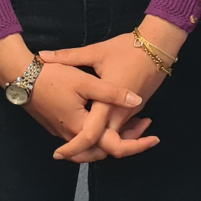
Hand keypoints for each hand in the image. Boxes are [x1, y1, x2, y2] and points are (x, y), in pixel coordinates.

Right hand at [0, 34, 143, 163]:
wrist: (21, 76)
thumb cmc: (53, 77)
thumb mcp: (86, 80)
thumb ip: (112, 93)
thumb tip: (137, 102)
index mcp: (81, 128)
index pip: (113, 147)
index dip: (136, 145)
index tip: (154, 138)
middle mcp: (71, 136)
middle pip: (103, 151)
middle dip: (126, 143)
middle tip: (146, 129)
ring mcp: (62, 133)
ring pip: (92, 147)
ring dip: (112, 139)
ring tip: (132, 124)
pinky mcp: (58, 125)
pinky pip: (82, 140)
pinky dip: (99, 135)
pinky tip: (109, 118)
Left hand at [40, 16, 186, 161]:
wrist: (159, 45)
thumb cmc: (127, 48)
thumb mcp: (97, 52)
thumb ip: (69, 56)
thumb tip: (41, 56)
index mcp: (107, 103)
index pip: (90, 136)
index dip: (73, 148)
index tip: (58, 153)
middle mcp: (120, 114)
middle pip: (104, 147)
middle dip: (86, 155)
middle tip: (65, 154)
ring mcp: (130, 114)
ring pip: (114, 140)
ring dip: (97, 145)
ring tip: (75, 145)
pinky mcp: (136, 110)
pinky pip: (121, 130)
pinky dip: (109, 135)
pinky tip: (97, 128)